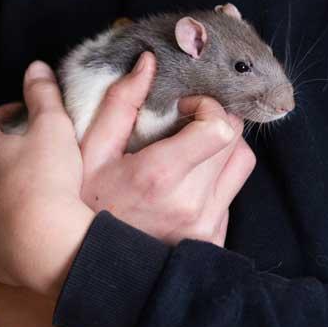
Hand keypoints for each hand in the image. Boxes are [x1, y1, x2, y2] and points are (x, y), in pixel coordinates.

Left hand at [0, 61, 93, 299]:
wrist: (45, 244)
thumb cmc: (49, 180)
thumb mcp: (54, 125)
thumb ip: (43, 94)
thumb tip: (34, 67)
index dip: (5, 116)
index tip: (23, 115)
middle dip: (0, 159)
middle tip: (29, 159)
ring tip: (26, 200)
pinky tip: (17, 236)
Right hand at [79, 51, 256, 245]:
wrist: (89, 265)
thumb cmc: (86, 203)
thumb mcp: (90, 151)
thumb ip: (120, 103)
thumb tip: (148, 62)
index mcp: (160, 176)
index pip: (220, 128)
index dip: (208, 107)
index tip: (184, 107)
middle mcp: (191, 204)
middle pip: (234, 140)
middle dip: (214, 121)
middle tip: (185, 124)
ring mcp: (205, 227)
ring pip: (241, 165)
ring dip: (222, 148)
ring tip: (189, 151)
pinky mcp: (213, 242)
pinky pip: (232, 195)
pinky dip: (217, 180)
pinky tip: (187, 183)